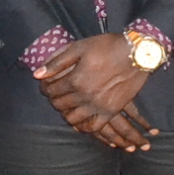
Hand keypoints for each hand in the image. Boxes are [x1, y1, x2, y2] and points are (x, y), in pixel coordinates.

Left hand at [35, 33, 156, 150]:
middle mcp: (84, 96)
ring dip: (66, 113)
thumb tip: (37, 75)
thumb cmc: (107, 47)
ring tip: (68, 106)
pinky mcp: (111, 111)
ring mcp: (98, 106)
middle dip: (53, 100)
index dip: (45, 88)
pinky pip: (93, 127)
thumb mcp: (79, 48)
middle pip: (59, 105)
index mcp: (75, 80)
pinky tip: (82, 120)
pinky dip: (84, 126)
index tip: (46, 85)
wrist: (136, 53)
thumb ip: (57, 62)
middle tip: (56, 94)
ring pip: (73, 119)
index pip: (51, 91)